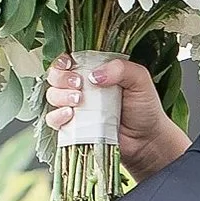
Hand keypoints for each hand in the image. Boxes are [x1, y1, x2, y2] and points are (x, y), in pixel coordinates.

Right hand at [44, 51, 187, 175]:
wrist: (147, 140)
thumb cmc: (145, 108)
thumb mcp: (139, 80)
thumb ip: (121, 68)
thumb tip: (95, 74)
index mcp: (95, 72)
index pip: (69, 60)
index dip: (63, 60)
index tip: (70, 64)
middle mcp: (82, 88)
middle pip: (55, 76)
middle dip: (61, 77)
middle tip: (78, 84)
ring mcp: (76, 108)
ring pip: (52, 96)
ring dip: (60, 95)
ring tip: (78, 101)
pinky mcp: (73, 128)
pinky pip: (53, 120)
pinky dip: (57, 116)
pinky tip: (70, 115)